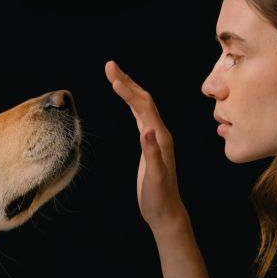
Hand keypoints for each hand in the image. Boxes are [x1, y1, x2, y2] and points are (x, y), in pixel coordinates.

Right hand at [105, 60, 188, 233]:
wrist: (167, 212)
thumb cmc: (160, 198)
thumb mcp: (155, 177)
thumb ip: (152, 153)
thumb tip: (146, 130)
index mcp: (161, 138)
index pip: (144, 107)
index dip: (128, 92)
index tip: (112, 79)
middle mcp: (160, 134)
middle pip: (143, 100)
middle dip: (126, 81)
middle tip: (109, 65)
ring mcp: (156, 138)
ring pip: (141, 106)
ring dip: (128, 88)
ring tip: (113, 74)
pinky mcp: (150, 144)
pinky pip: (140, 116)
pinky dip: (131, 104)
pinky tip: (125, 99)